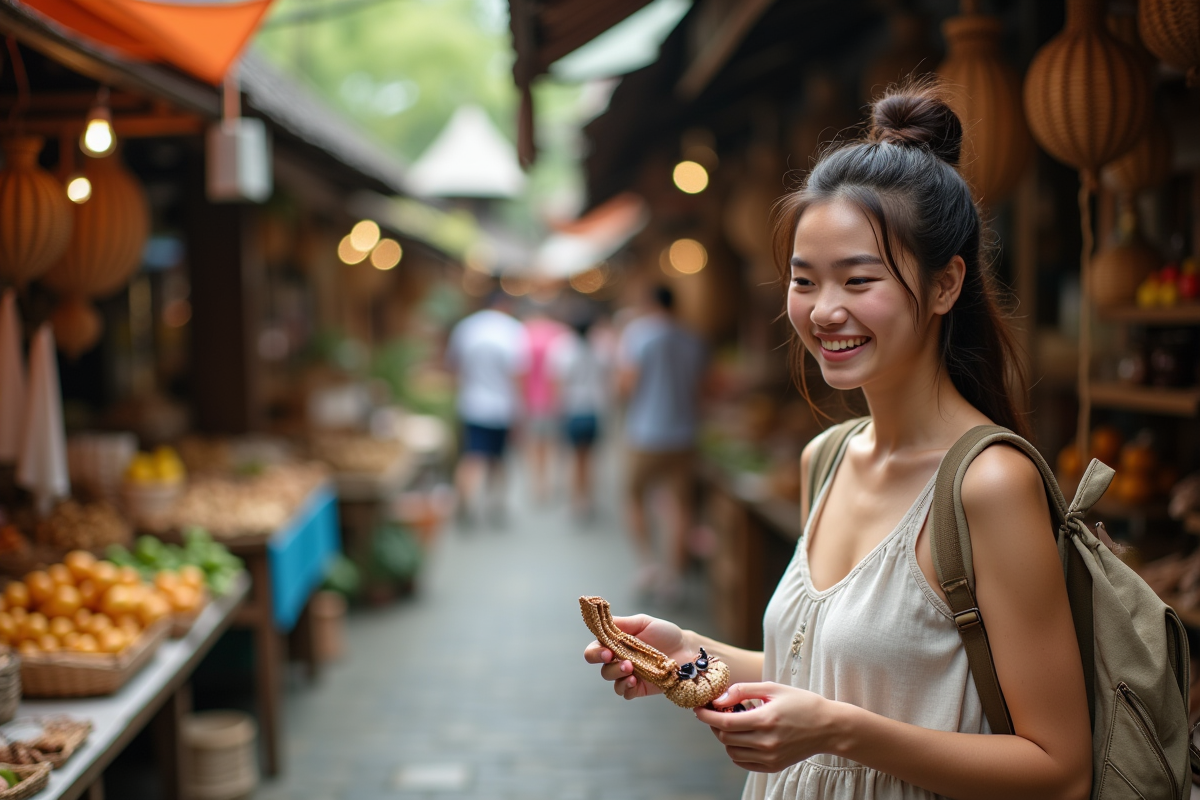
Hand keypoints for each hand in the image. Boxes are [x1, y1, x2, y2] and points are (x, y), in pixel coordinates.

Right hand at [583, 614, 692, 699]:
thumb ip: (623, 623)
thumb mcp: (644, 623)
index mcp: (616, 643)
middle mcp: (619, 659)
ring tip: (632, 669)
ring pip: (612, 680)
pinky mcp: (639, 688)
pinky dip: (626, 688)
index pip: (596, 648)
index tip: (606, 651)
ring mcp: (629, 674)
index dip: (595, 652)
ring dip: (618, 675)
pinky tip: (635, 682)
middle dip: (607, 665)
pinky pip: (625, 693)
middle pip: (602, 667)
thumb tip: (603, 621)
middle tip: (619, 660)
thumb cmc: (665, 634)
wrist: (686, 651)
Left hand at [694, 682, 838, 772]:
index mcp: (765, 720)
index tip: (698, 708)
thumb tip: (720, 698)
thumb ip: (744, 690)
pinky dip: (736, 750)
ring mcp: (770, 757)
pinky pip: (743, 762)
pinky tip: (742, 736)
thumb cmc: (801, 703)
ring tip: (733, 722)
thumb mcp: (773, 688)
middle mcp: (766, 742)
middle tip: (716, 711)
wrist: (828, 727)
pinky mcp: (773, 766)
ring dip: (725, 737)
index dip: (707, 715)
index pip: (725, 721)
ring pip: (731, 751)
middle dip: (714, 723)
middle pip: (725, 737)